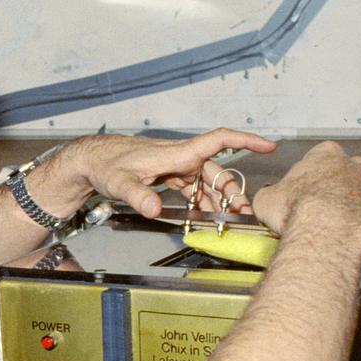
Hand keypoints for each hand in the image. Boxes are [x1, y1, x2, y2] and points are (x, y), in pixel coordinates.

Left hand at [31, 128, 277, 218]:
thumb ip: (138, 195)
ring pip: (206, 181)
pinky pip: (193, 187)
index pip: (217, 141)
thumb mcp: (120, 182)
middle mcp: (179, 158)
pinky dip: (201, 200)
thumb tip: (154, 209)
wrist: (91, 161)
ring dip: (218, 199)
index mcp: (176, 154)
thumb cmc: (105, 165)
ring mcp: (174, 166)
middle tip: (244, 212)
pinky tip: (204, 215)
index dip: (245, 141)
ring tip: (228, 219)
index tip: (269, 145)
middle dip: (233, 190)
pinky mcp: (168, 175)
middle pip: (217, 171)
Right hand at [250, 141, 360, 251]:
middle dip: (339, 189)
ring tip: (342, 227)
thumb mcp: (266, 200)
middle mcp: (355, 164)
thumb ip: (272, 195)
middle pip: (348, 174)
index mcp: (326, 155)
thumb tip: (269, 200)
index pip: (320, 157)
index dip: (312, 176)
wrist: (327, 232)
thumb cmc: (298, 211)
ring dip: (358, 206)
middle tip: (324, 210)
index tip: (306, 191)